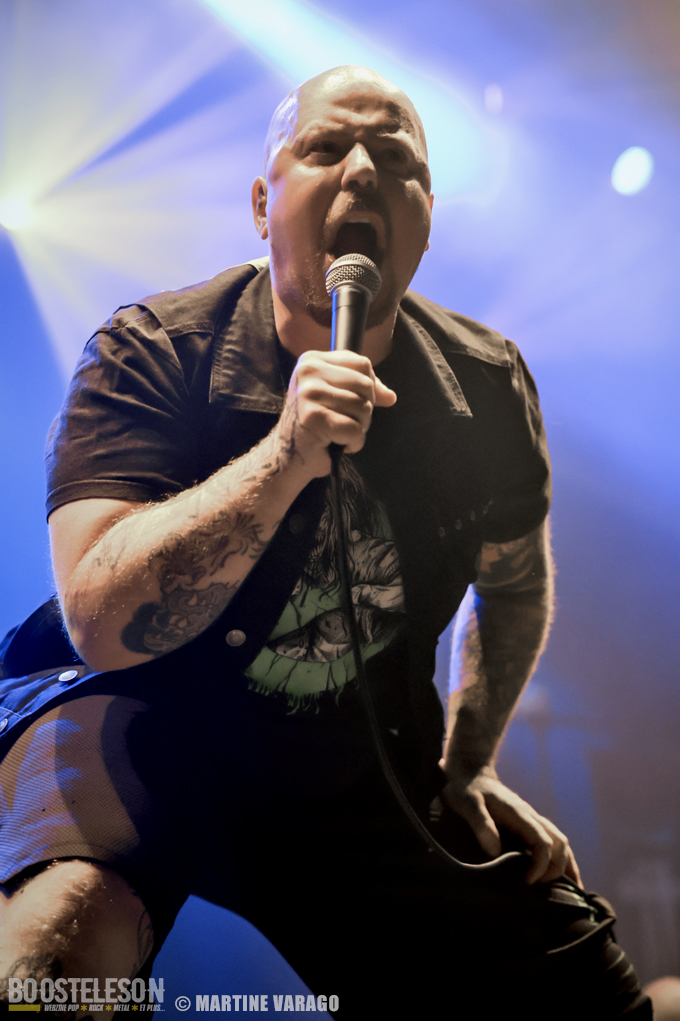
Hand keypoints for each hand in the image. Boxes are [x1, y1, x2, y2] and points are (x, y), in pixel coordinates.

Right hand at [278, 350, 396, 476]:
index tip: (357, 403)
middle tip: (344, 422)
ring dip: (359, 428)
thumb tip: (391, 396)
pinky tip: (336, 443)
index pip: (362, 364)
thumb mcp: (337, 397)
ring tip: (339, 432)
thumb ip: (363, 390)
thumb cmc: (315, 426)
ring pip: (363, 408)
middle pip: (366, 385)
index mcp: (312, 360)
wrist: (289, 456)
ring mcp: (308, 393)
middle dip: (364, 410)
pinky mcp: (313, 417)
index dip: (371, 387)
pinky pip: (355, 429)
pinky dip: (353, 442)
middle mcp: (308, 371)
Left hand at [439, 764, 581, 885]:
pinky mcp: (528, 824)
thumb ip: (481, 824)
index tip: (528, 881)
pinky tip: (561, 876)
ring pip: (561, 843)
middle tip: (538, 890)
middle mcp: (531, 817)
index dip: (541, 864)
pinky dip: (562, 860)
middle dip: (556, 869)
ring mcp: (532, 820)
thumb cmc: (465, 789)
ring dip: (567, 866)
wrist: (470, 772)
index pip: (542, 842)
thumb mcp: (467, 804)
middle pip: (559, 844)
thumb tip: (495, 852)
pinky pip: (552, 842)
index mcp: (519, 814)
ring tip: (569, 892)